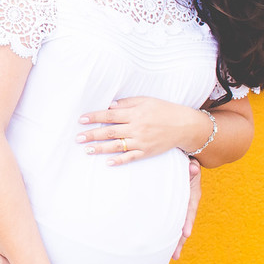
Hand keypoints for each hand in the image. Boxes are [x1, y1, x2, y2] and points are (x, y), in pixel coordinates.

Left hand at [76, 96, 204, 163]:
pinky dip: (119, 160)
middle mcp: (137, 128)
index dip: (94, 117)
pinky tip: (107, 162)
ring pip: (117, 146)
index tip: (81, 120)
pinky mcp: (147, 152)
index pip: (110, 116)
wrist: (185, 125)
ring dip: (101, 148)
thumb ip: (127, 103)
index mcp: (135, 113)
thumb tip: (109, 107)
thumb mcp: (146, 100)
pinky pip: (131, 157)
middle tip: (77, 138)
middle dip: (92, 135)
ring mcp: (142, 141)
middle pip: (110, 132)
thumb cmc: (164, 110)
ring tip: (87, 150)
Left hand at [172, 158, 201, 259]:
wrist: (183, 163)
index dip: (188, 222)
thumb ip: (191, 168)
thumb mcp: (190, 165)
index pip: (189, 210)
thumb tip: (193, 168)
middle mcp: (187, 205)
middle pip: (184, 225)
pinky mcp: (173, 209)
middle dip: (180, 241)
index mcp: (192, 196)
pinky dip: (168, 233)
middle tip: (175, 256)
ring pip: (178, 226)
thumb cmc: (185, 163)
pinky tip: (163, 245)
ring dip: (175, 242)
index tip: (186, 234)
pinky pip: (171, 222)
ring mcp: (180, 208)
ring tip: (172, 257)